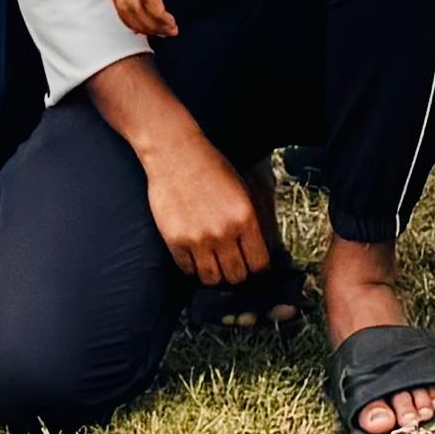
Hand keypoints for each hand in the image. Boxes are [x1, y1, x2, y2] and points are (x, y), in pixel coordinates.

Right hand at [138, 123, 271, 285]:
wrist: (176, 154)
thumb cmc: (211, 167)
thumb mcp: (243, 190)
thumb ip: (252, 221)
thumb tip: (259, 249)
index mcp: (245, 219)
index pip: (259, 263)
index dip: (257, 267)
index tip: (252, 265)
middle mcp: (224, 232)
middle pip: (236, 276)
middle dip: (237, 274)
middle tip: (232, 265)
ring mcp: (198, 238)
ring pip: (212, 279)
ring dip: (215, 274)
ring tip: (213, 263)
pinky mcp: (175, 241)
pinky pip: (188, 269)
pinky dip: (193, 267)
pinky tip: (195, 255)